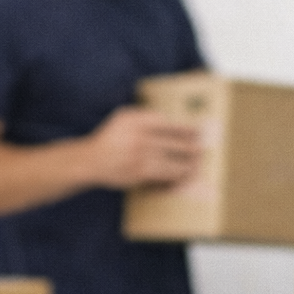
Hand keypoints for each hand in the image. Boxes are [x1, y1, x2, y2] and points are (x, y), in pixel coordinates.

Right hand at [83, 106, 201, 189]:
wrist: (91, 160)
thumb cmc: (112, 138)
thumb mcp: (124, 118)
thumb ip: (145, 117)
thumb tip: (175, 123)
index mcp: (135, 119)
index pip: (167, 123)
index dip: (186, 128)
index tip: (198, 130)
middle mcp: (138, 135)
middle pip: (174, 142)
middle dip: (191, 147)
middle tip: (202, 149)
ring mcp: (139, 155)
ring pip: (172, 160)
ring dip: (188, 164)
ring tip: (197, 165)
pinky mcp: (139, 172)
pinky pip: (164, 174)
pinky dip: (175, 176)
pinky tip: (183, 176)